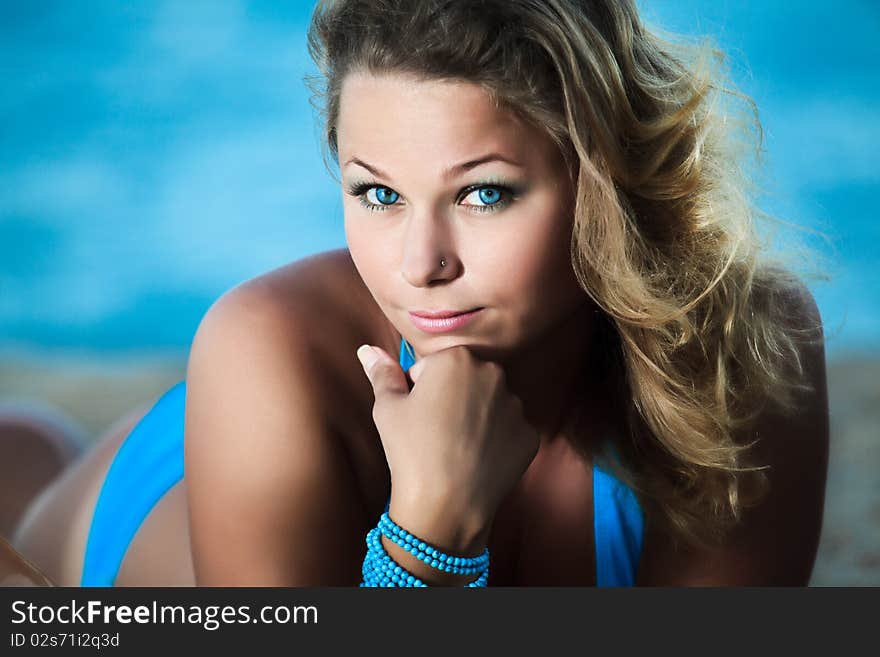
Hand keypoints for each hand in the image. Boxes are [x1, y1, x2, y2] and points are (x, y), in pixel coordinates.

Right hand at [356, 343, 539, 548]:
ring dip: (476, 417)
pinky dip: (495, 441)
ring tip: (455, 447)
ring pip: (490, 404)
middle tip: (435, 431)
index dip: (420, 389)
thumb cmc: (411, 451)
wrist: (446, 505)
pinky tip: (477, 459)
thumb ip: (382, 373)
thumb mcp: (387, 408)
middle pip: (466, 380)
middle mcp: (494, 374)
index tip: (417, 413)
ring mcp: (516, 406)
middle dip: (452, 397)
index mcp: (458, 359)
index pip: (433, 365)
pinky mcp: (529, 435)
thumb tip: (368, 350)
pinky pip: (508, 431)